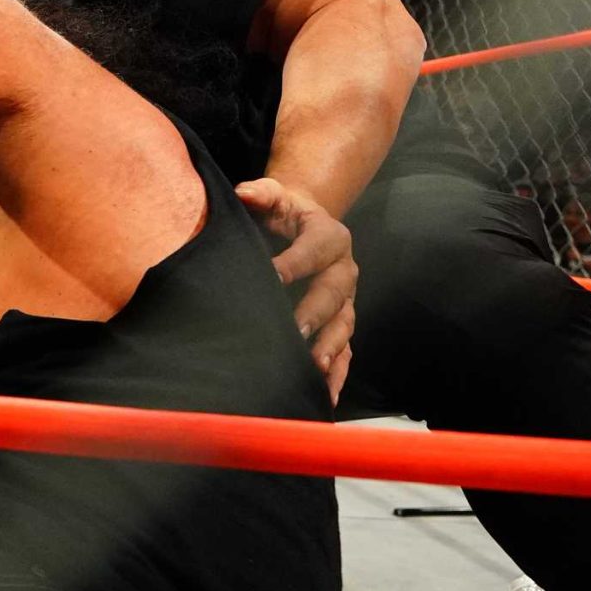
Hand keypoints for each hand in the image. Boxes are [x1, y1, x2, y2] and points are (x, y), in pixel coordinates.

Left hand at [235, 177, 356, 402]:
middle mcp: (344, 269)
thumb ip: (259, 193)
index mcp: (329, 236)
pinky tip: (327, 397)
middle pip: (334, 293)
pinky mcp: (341, 323)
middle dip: (315, 313)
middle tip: (296, 330)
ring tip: (315, 368)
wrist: (301, 225)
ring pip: (343, 325)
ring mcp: (346, 300)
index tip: (270, 277)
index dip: (293, 264)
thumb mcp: (273, 195)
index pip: (312, 251)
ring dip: (331, 347)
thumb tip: (245, 194)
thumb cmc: (281, 213)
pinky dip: (338, 374)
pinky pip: (345, 351)